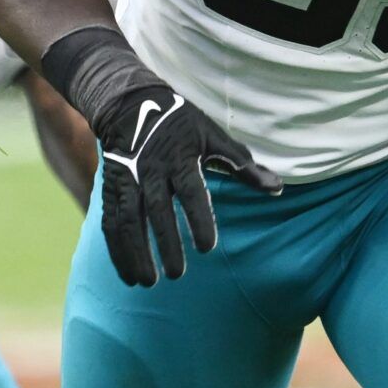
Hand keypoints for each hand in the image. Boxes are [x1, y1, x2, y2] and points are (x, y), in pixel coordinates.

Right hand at [96, 88, 280, 286]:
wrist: (131, 105)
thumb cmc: (181, 123)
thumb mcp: (213, 137)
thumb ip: (243, 166)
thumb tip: (277, 188)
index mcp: (180, 157)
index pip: (191, 191)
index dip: (198, 218)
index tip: (207, 247)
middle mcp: (151, 170)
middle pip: (157, 210)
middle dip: (165, 243)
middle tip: (177, 274)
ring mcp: (127, 180)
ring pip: (129, 220)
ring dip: (137, 252)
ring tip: (149, 282)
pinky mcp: (111, 190)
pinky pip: (110, 223)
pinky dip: (118, 250)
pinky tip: (129, 275)